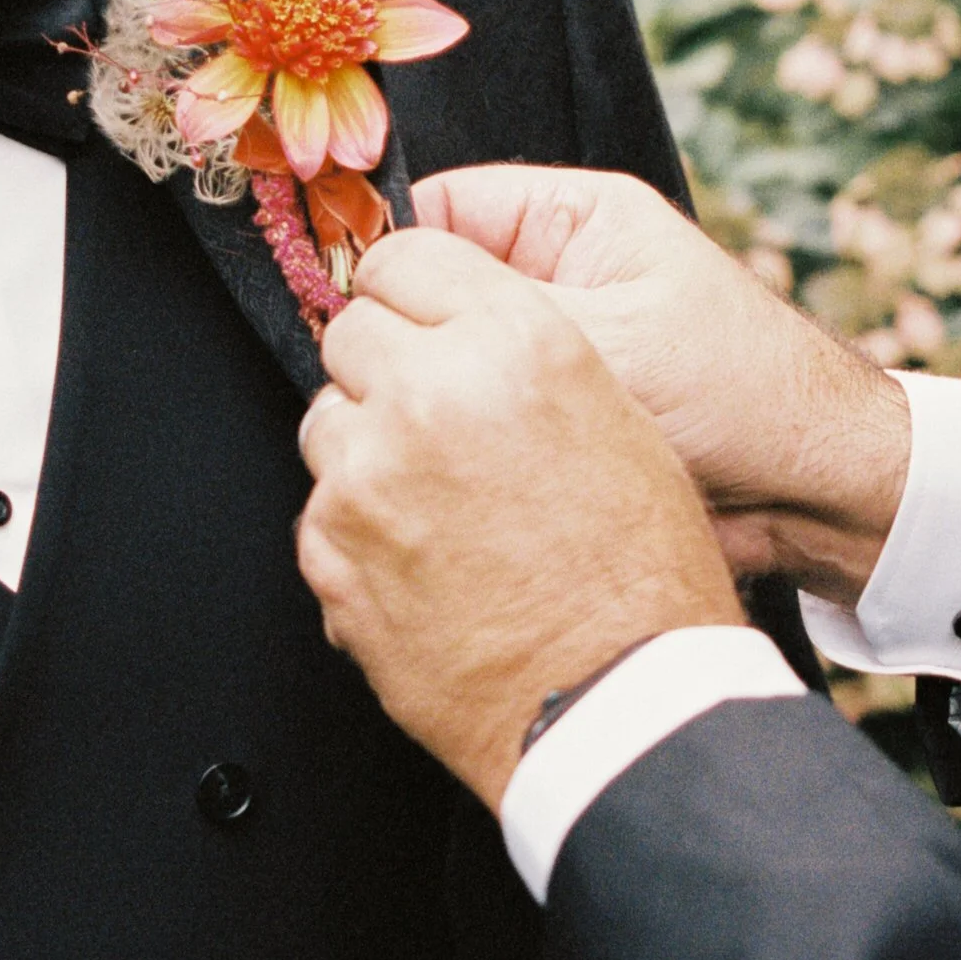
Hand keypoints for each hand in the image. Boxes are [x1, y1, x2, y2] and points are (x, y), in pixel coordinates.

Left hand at [296, 231, 742, 809]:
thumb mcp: (618, 420)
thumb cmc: (641, 575)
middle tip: (433, 423)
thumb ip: (522, 357)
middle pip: (352, 333)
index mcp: (516, 340)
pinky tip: (422, 563)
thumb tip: (457, 334)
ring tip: (440, 507)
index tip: (413, 314)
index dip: (410, 291)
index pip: (405, 257)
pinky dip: (357, 531)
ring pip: (326, 421)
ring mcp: (368, 473)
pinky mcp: (330, 550)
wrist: (617, 702)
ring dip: (366, 450)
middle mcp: (430, 392)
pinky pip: (319, 509)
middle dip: (385, 370)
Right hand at [411, 164, 910, 601]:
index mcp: (570, 222)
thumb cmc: (740, 393)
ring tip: (413, 434)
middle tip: (372, 387)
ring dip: (427, 404)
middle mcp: (553, 281)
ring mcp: (548, 357)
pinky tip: (438, 474)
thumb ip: (490, 314)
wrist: (814, 493)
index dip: (383, 261)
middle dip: (400, 340)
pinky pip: (472, 428)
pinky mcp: (548, 427)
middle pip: (429, 294)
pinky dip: (452, 452)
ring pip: (443, 368)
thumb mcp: (608, 337)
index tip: (340, 310)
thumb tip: (371, 306)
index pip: (436, 213)